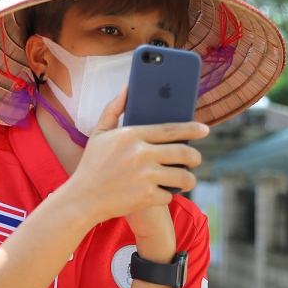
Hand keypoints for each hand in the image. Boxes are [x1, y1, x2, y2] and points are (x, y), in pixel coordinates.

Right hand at [59, 87, 206, 228]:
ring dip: (189, 180)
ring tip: (186, 180)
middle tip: (195, 159)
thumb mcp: (99, 134)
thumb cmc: (92, 165)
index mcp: (131, 134)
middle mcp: (141, 153)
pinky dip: (168, 195)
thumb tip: (127, 87)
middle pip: (184, 153)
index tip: (205, 130)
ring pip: (183, 177)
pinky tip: (162, 193)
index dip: (192, 129)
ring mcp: (145, 176)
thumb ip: (113, 109)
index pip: (171, 129)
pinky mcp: (147, 197)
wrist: (82, 199)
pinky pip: (169, 194)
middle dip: (195, 157)